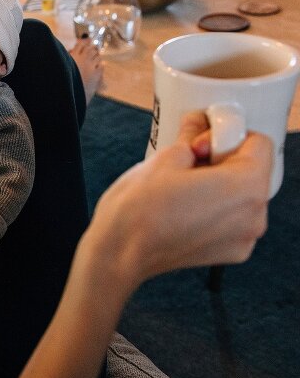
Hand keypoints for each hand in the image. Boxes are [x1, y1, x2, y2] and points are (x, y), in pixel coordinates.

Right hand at [86, 112, 272, 288]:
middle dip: (223, 160)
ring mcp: (243, 238)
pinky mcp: (229, 251)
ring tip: (183, 186)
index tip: (201, 143)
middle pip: (253, 171)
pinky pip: (233, 218)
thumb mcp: (165, 158)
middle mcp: (253, 216)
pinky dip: (216, 208)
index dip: (228, 136)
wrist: (119, 253)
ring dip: (219, 184)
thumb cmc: (138, 211)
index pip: (259, 144)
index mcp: (245, 188)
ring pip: (243, 195)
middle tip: (189, 162)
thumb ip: (191, 137)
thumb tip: (197, 124)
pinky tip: (186, 206)